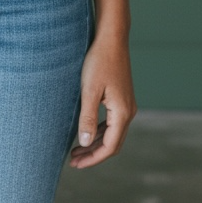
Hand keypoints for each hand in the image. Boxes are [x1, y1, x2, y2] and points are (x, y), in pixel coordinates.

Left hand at [68, 32, 136, 168]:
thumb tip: (84, 143)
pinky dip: (99, 130)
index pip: (109, 147)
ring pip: (112, 133)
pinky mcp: (122, 97)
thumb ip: (87, 118)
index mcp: (123, 113)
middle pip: (112, 143)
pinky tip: (86, 130)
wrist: (112, 39)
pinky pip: (112, 122)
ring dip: (95, 143)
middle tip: (73, 160)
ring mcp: (126, 104)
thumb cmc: (99, 62)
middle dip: (93, 154)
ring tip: (76, 149)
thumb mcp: (89, 91)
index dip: (93, 158)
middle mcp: (128, 111)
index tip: (76, 164)